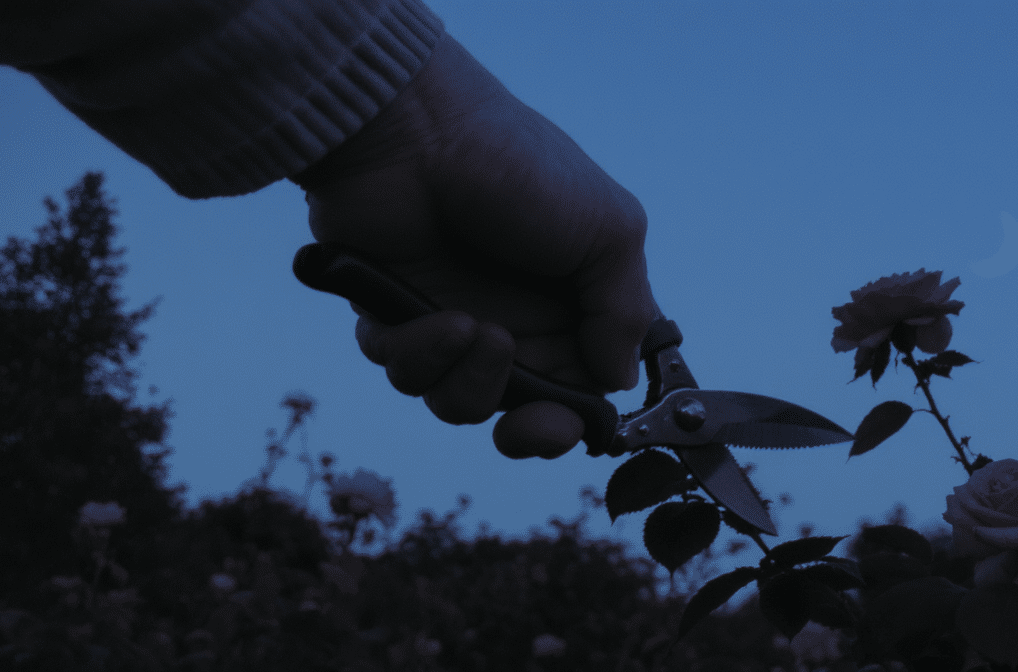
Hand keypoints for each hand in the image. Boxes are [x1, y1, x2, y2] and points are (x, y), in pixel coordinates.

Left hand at [291, 35, 656, 459]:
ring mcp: (453, 319)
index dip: (577, 418)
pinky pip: (404, 371)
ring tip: (474, 330)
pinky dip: (420, 355)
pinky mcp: (392, 315)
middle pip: (522, 411)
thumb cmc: (521, 167)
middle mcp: (516, 318)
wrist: (417, 129)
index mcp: (573, 302)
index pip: (582, 387)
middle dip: (527, 430)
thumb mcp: (610, 230)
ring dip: (469, 382)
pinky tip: (432, 316)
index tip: (573, 426)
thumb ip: (625, 311)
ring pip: (458, 402)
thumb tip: (619, 378)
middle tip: (526, 423)